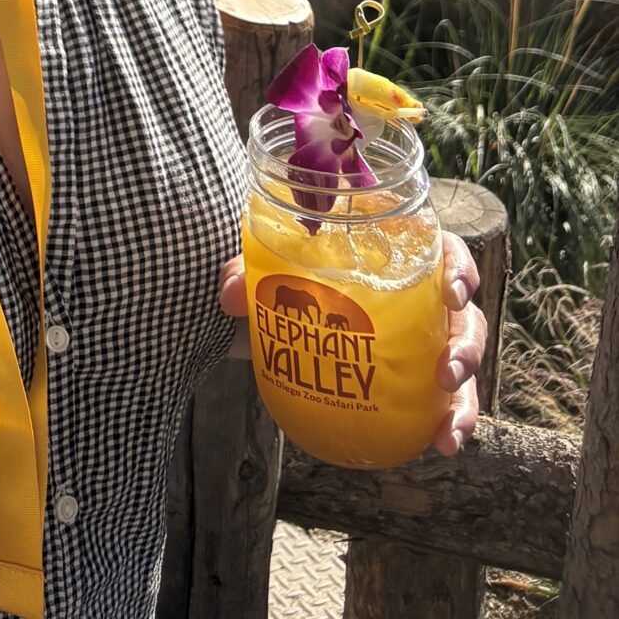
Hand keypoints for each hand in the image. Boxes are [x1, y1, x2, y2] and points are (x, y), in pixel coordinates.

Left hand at [216, 233, 487, 455]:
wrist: (275, 315)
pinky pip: (441, 401)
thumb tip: (230, 295)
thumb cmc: (286, 275)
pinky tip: (442, 446)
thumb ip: (246, 271)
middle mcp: (421, 297)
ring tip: (449, 430)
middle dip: (467, 344)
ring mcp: (422, 340)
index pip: (442, 251)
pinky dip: (448, 423)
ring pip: (460, 363)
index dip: (459, 268)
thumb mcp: (265, 269)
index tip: (453, 291)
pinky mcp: (415, 380)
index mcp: (397, 254)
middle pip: (463, 315)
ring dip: (465, 398)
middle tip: (445, 370)